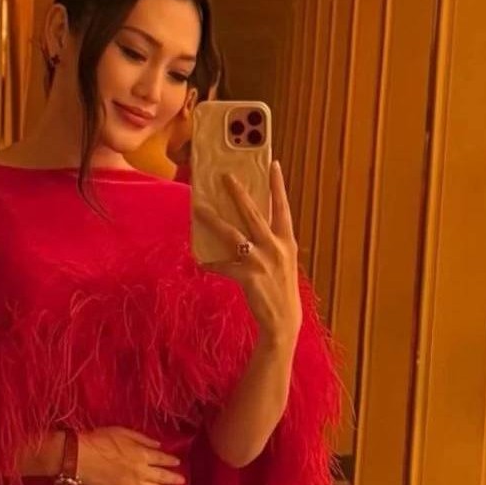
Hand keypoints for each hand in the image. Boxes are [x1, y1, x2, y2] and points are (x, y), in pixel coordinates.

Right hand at [77, 427, 185, 484]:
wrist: (79, 458)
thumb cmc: (99, 441)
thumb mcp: (122, 432)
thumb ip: (142, 439)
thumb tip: (158, 445)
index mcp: (142, 454)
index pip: (161, 458)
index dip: (170, 460)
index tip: (177, 462)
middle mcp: (141, 471)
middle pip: (162, 476)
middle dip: (173, 479)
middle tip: (182, 481)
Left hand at [195, 161, 302, 341]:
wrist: (283, 320)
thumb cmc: (280, 288)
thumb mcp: (282, 261)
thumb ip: (270, 242)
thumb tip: (246, 226)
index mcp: (287, 241)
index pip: (282, 207)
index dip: (278, 185)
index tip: (274, 164)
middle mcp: (275, 246)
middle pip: (253, 213)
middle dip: (238, 192)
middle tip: (225, 175)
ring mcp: (261, 261)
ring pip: (232, 233)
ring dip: (213, 220)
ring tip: (199, 209)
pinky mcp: (247, 276)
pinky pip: (222, 265)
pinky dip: (211, 264)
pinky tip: (202, 262)